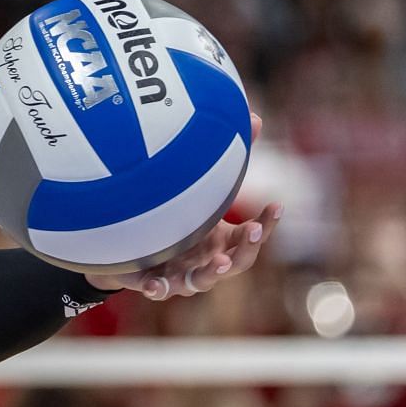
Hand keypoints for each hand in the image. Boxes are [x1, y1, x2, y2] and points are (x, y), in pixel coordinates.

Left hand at [85, 113, 280, 300]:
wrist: (128, 248)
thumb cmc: (172, 218)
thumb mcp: (200, 190)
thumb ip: (226, 159)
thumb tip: (257, 117)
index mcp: (220, 242)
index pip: (252, 237)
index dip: (267, 224)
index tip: (276, 204)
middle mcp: (205, 262)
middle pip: (236, 263)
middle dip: (248, 248)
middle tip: (254, 231)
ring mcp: (180, 275)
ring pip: (200, 282)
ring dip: (211, 274)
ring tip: (219, 263)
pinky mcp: (151, 281)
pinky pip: (155, 288)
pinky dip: (156, 288)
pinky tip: (151, 284)